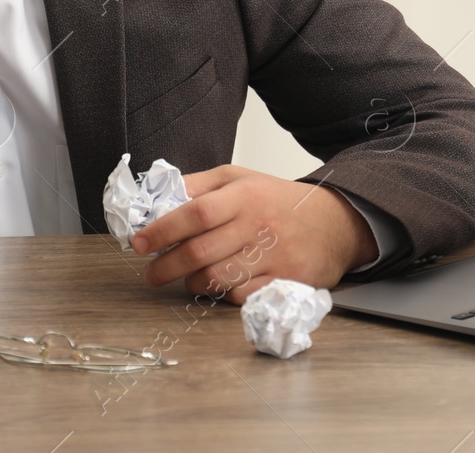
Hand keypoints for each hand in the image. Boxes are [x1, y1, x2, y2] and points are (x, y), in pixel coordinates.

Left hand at [131, 165, 379, 304]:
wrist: (336, 222)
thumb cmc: (279, 200)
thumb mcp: (240, 178)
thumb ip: (200, 185)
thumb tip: (160, 195)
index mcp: (243, 195)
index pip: (194, 212)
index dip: (162, 230)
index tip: (138, 243)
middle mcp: (257, 225)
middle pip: (200, 252)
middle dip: (165, 267)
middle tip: (150, 273)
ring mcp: (273, 256)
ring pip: (217, 279)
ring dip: (191, 283)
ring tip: (184, 279)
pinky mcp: (285, 282)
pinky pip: (241, 296)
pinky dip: (222, 295)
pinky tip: (218, 286)